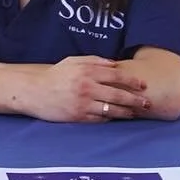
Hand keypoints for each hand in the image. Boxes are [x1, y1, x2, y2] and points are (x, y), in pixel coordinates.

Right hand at [26, 56, 150, 122]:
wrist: (33, 91)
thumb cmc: (54, 75)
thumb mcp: (73, 61)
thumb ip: (95, 61)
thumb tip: (115, 64)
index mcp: (87, 72)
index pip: (117, 76)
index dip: (133, 81)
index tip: (143, 85)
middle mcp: (87, 88)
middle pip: (119, 94)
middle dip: (135, 100)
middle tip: (146, 103)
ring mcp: (83, 103)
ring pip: (111, 109)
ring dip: (126, 112)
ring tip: (134, 113)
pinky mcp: (77, 116)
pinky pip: (99, 119)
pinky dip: (109, 118)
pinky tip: (115, 117)